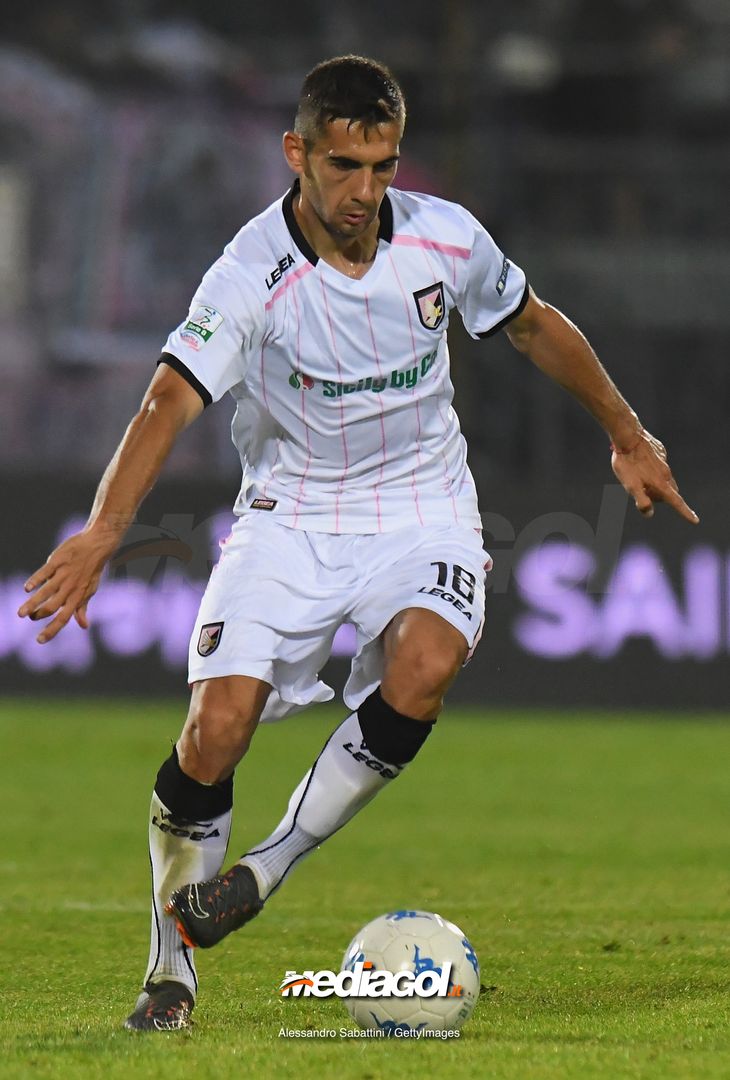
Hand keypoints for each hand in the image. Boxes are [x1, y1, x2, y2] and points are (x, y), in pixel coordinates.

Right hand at [17, 528, 117, 642]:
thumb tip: (84, 626)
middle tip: (29, 617)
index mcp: (77, 597)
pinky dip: (36, 580)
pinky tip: (27, 588)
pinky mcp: (58, 560)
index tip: (39, 640)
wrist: (97, 545)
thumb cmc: (91, 570)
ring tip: (21, 613)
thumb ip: (82, 608)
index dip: (52, 630)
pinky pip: (45, 572)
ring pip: (46, 591)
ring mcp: (63, 574)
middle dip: (39, 615)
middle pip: (53, 606)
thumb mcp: (89, 590)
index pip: (64, 618)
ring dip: (33, 603)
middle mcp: (70, 587)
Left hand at [611, 429, 698, 523]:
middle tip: (643, 494)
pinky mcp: (660, 452)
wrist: (628, 436)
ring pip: (665, 478)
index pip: (676, 502)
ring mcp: (664, 461)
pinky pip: (660, 464)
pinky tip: (640, 463)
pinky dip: (653, 469)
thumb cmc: (627, 463)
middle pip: (669, 492)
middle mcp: (666, 473)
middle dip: (661, 497)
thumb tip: (649, 513)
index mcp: (660, 483)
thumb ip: (641, 501)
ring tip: (638, 478)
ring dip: (656, 484)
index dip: (685, 512)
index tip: (695, 520)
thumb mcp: (630, 486)